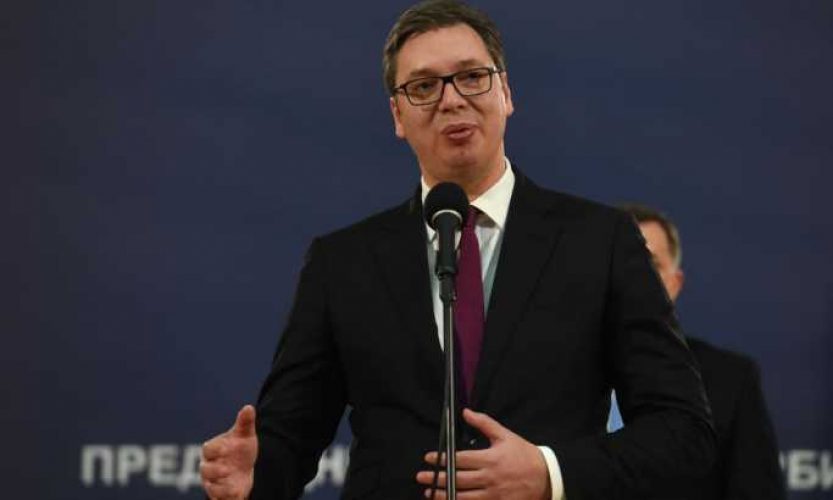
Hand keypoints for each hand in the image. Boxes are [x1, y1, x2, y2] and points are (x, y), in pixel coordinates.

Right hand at [201, 405, 258, 499]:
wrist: (246, 467)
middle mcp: (210, 467)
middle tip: (227, 470)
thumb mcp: (245, 435)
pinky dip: (225, 498)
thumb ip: (245, 422)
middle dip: (215, 471)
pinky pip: (218, 499)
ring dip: (220, 488)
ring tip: (233, 487)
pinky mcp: (220, 494)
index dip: (216, 449)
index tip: (227, 448)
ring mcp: (214, 482)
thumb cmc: (240, 449)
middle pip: (205, 470)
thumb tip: (249, 407)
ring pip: (211, 487)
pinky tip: (236, 495)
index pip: (208, 449)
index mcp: (213, 450)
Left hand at [416, 408, 550, 499]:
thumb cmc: (524, 455)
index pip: (460, 459)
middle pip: (457, 479)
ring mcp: (493, 495)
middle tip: (421, 476)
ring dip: (444, 495)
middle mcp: (489, 478)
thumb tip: (466, 412)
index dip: (442, 459)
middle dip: (437, 478)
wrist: (547, 478)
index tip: (429, 458)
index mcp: (490, 459)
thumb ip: (484, 423)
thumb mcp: (506, 435)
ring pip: (463, 497)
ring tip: (430, 492)